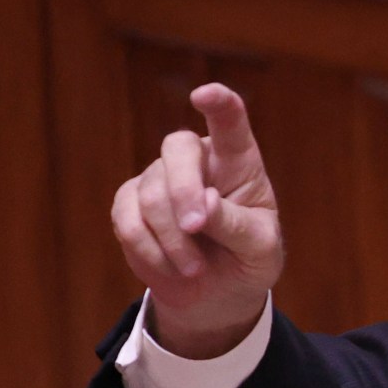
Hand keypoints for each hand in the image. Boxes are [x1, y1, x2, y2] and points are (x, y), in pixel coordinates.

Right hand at [110, 83, 283, 357]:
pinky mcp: (129, 203)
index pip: (230, 123)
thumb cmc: (248, 260)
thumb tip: (204, 205)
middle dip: (184, 191)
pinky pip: (128, 220)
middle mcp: (197, 160)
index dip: (219, 104)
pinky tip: (172, 268)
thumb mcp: (259, 250)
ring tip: (195, 269)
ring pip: (151, 193)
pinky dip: (150, 251)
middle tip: (196, 229)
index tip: (205, 95)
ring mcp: (159, 177)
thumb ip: (235, 225)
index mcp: (238, 162)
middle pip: (178, 149)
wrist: (217, 292)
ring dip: (173, 239)